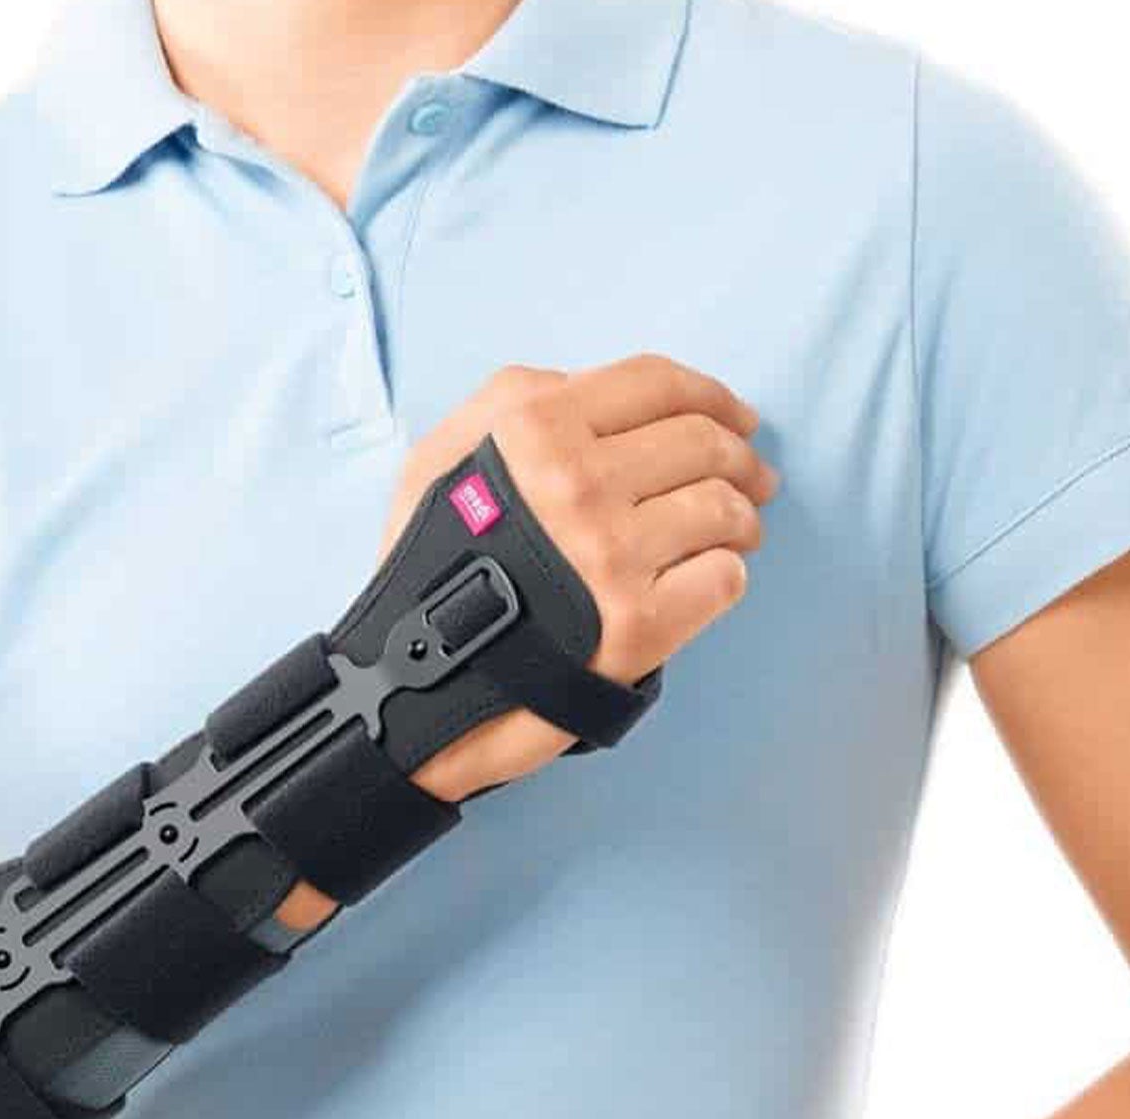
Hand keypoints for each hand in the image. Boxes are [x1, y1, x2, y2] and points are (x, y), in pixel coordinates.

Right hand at [277, 355, 776, 929]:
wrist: (414, 684)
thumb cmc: (425, 567)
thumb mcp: (436, 459)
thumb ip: (505, 401)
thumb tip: (582, 384)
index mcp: (533, 431)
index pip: (656, 385)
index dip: (712, 395)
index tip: (738, 418)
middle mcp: (577, 486)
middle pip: (703, 443)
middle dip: (741, 458)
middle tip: (754, 479)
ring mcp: (611, 558)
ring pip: (725, 509)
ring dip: (743, 520)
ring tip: (739, 533)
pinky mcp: (639, 628)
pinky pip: (724, 580)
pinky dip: (727, 574)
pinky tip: (710, 577)